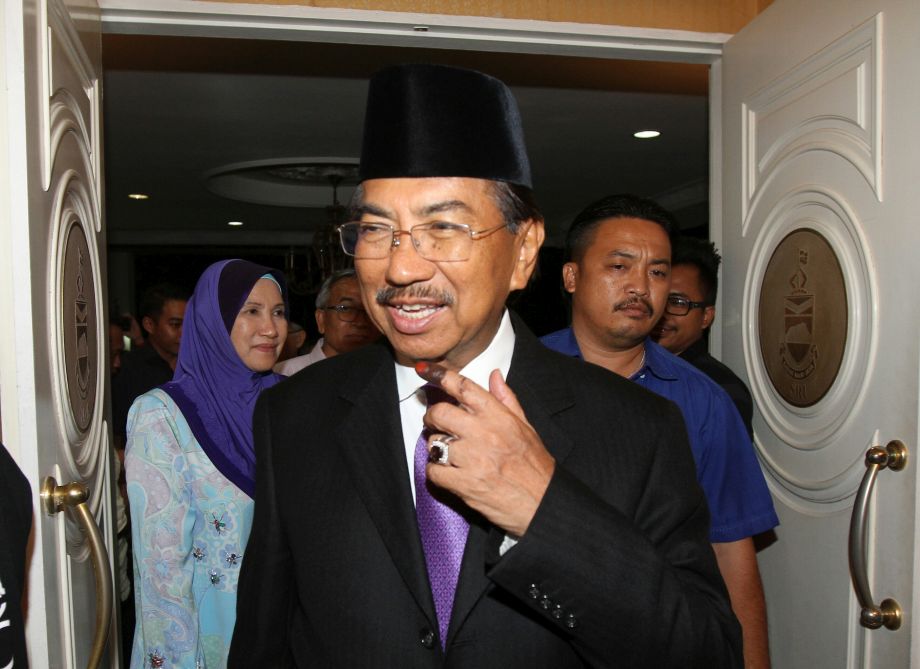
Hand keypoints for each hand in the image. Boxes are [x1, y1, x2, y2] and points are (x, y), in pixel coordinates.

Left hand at [417, 362, 554, 536]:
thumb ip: (506, 399)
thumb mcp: (526, 426)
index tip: (426, 371)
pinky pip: (434, 471)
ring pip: (434, 442)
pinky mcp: (464, 483)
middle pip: (440, 412)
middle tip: (436, 423)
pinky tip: (449, 472)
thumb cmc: (535, 466)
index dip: (441, 375)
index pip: (464, 388)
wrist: (542, 503)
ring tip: (449, 453)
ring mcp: (473, 459)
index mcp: (499, 417)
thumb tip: (494, 375)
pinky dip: (437, 472)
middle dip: (432, 416)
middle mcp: (484, 434)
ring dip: (436, 447)